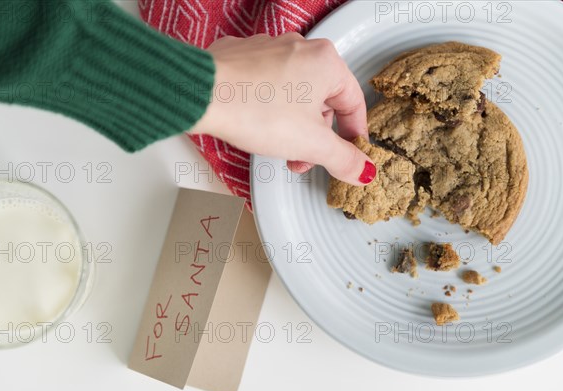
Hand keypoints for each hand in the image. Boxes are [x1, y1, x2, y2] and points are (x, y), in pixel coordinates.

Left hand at [190, 33, 375, 185]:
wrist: (201, 95)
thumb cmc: (254, 109)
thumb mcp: (310, 144)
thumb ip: (342, 159)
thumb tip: (362, 170)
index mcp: (326, 62)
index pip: (354, 103)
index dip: (353, 136)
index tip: (348, 155)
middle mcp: (300, 48)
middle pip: (322, 100)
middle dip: (315, 136)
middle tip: (303, 160)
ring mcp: (270, 49)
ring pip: (295, 94)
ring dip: (293, 126)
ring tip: (277, 147)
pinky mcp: (245, 57)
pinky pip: (268, 85)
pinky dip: (269, 108)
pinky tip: (257, 125)